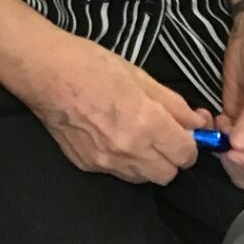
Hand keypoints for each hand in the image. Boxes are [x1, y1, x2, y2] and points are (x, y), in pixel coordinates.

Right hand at [13, 29, 209, 184]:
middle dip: (171, 156)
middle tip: (162, 134)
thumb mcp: (140, 76)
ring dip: (149, 163)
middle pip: (168, 174)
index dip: (190, 143)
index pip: (186, 155)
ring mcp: (106, 161)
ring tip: (137, 137)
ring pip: (144, 178)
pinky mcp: (87, 165)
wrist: (46, 73)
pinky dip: (123, 161)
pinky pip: (117, 172)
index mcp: (146, 123)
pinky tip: (112, 137)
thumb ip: (173, 104)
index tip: (183, 132)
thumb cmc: (91, 65)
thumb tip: (197, 122)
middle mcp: (129, 149)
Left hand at [218, 7, 243, 192]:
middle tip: (225, 146)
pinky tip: (216, 120)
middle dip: (242, 165)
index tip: (236, 154)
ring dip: (228, 154)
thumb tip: (239, 149)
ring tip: (222, 128)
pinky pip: (228, 146)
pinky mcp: (239, 125)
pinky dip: (218, 139)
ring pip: (242, 164)